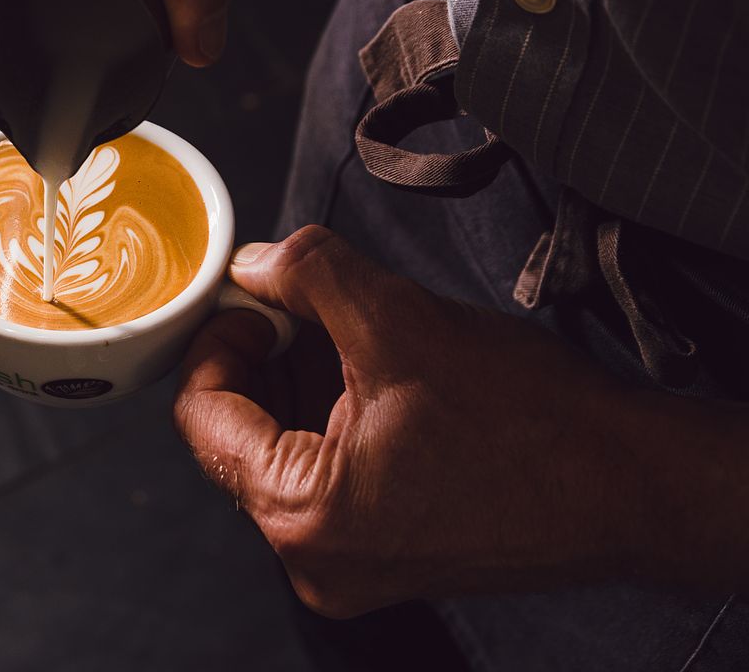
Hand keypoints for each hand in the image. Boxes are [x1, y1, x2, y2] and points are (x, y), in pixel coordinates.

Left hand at [174, 225, 652, 616]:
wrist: (630, 487)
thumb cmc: (533, 421)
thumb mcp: (402, 321)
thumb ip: (309, 277)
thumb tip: (255, 264)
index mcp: (303, 515)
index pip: (202, 418)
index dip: (219, 343)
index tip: (255, 302)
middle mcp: (315, 561)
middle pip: (237, 439)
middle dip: (262, 363)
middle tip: (299, 308)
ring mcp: (350, 567)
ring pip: (281, 457)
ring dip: (298, 389)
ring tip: (348, 341)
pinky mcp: (384, 559)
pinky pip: (324, 482)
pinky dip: (332, 424)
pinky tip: (374, 384)